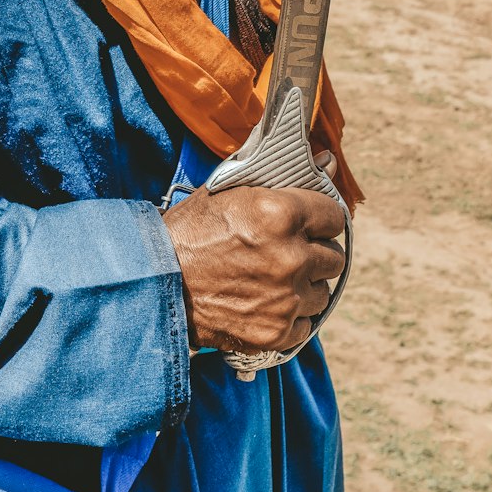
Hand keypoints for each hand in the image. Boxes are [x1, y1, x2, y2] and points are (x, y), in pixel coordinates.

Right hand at [161, 151, 344, 354]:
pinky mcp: (277, 332)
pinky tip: (268, 303)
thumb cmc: (192, 229)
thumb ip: (282, 176)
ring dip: (306, 286)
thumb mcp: (231, 189)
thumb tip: (327, 159)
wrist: (157, 281)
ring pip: (323, 292)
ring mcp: (286, 299)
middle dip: (315, 252)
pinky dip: (292, 316)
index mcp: (281, 213)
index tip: (308, 223)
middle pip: (334, 257)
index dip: (321, 218)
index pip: (334, 216)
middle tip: (290, 252)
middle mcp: (291, 257)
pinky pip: (307, 324)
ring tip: (276, 279)